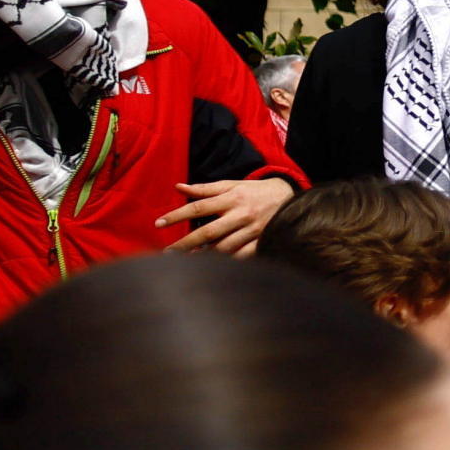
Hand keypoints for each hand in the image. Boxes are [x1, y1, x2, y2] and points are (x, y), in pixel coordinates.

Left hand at [165, 174, 296, 255]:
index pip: (198, 207)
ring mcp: (253, 229)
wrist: (290, 195)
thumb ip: (205, 188)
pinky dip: (228, 260)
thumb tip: (178, 187)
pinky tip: (215, 265)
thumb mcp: (232, 184)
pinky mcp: (263, 240)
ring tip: (187, 260)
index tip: (158, 223)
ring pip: (224, 246)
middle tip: (168, 252)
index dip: (177, 215)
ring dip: (204, 255)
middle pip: (208, 231)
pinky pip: (243, 254)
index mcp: (231, 198)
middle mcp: (241, 214)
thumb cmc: (255, 190)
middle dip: (185, 243)